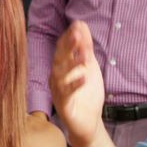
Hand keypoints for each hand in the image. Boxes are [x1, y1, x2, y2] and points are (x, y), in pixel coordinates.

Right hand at [49, 21, 105, 146]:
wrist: (88, 122)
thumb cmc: (85, 93)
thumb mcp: (89, 66)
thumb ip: (85, 47)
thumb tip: (81, 24)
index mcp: (62, 67)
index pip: (62, 48)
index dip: (69, 37)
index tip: (78, 24)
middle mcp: (57, 77)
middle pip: (59, 59)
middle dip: (67, 47)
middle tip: (76, 35)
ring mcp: (59, 91)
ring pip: (61, 76)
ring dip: (72, 65)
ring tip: (84, 57)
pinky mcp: (64, 106)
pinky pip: (67, 94)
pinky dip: (75, 85)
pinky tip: (84, 77)